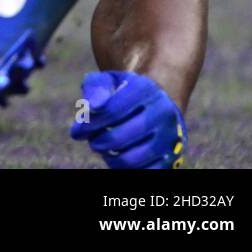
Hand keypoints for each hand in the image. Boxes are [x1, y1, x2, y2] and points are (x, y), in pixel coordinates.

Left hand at [70, 70, 186, 168]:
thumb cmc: (124, 91)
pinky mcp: (173, 157)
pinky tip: (118, 157)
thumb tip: (93, 106)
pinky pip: (146, 172)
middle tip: (92, 142)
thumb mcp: (107, 80)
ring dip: (110, 158)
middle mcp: (162, 112)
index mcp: (145, 89)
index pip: (111, 111)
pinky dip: (126, 168)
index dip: (89, 124)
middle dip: (98, 142)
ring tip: (104, 149)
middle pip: (118, 138)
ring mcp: (170, 136)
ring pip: (131, 160)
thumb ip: (95, 87)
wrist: (159, 102)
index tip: (77, 132)